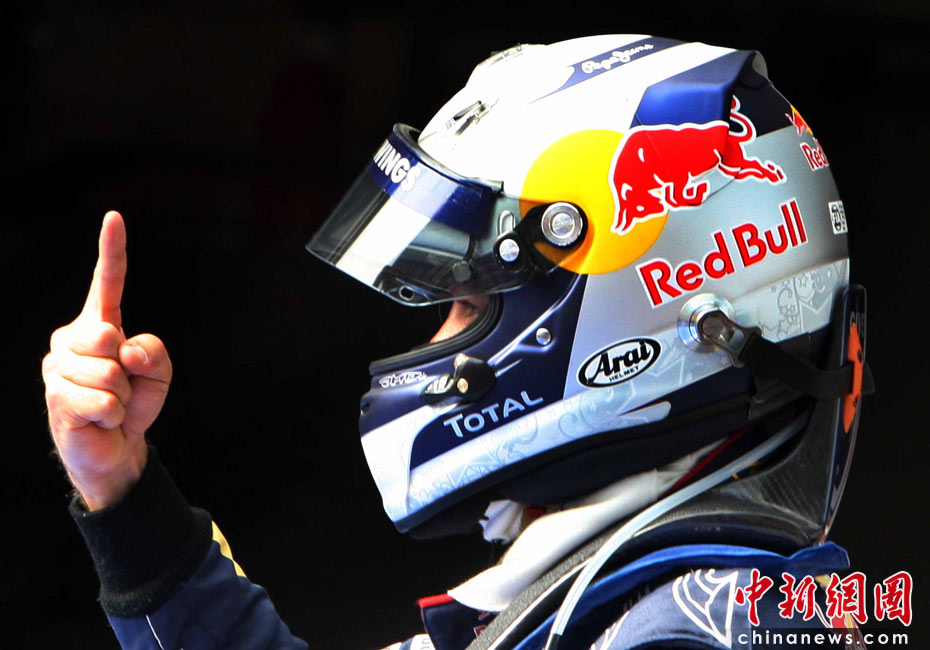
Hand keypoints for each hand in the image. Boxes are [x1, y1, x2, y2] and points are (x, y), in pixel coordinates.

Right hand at [43, 212, 171, 509]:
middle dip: (128, 370)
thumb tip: (126, 349)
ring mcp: (59, 367)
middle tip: (121, 386)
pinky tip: (100, 419)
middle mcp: (71, 338)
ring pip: (107, 373)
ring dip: (121, 395)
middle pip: (109, 336)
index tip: (114, 217)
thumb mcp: (159, 374)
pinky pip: (103, 401)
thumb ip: (154, 353)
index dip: (112, 250)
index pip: (107, 282)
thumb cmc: (134, 401)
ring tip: (110, 403)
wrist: (115, 445)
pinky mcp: (56, 397)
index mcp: (100, 324)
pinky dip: (113, 415)